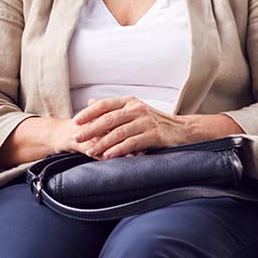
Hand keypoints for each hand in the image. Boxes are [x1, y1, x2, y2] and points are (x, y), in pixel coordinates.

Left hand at [72, 97, 190, 159]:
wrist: (182, 130)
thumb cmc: (154, 121)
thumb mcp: (134, 109)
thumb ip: (112, 107)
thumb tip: (90, 102)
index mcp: (130, 101)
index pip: (105, 104)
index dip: (89, 113)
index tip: (76, 122)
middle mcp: (137, 109)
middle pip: (109, 118)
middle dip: (91, 129)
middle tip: (76, 137)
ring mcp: (146, 122)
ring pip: (119, 132)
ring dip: (102, 143)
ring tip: (89, 151)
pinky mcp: (154, 135)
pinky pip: (132, 143)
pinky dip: (118, 150)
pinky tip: (108, 155)